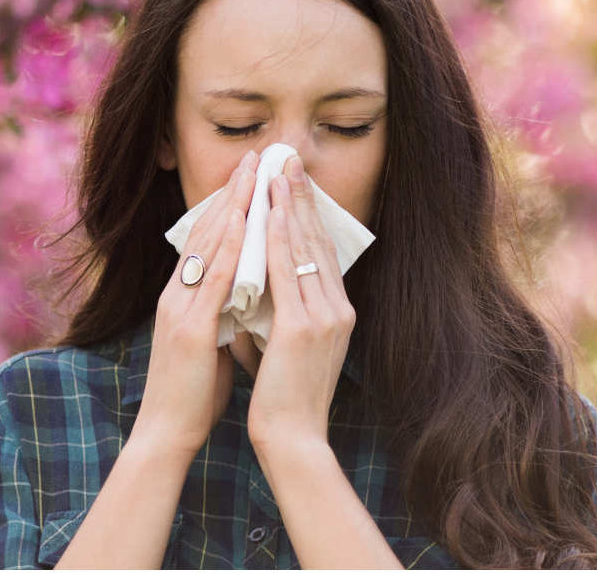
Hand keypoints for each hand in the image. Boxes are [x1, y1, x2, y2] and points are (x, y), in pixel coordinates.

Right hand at [133, 149, 259, 459]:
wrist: (168, 433)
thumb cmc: (194, 392)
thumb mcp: (212, 340)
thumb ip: (223, 312)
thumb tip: (247, 293)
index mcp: (183, 297)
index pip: (207, 240)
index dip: (229, 205)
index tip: (251, 175)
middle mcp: (176, 294)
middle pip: (205, 231)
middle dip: (232, 192)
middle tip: (255, 157)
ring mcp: (180, 308)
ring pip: (207, 246)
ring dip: (232, 207)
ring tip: (253, 174)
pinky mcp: (189, 329)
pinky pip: (213, 280)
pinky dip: (229, 248)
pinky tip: (244, 225)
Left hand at [246, 153, 355, 450]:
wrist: (293, 438)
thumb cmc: (285, 397)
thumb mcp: (288, 346)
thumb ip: (279, 314)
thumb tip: (257, 291)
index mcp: (337, 313)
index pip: (320, 251)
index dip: (306, 213)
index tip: (292, 181)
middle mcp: (338, 309)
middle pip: (317, 240)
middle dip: (300, 197)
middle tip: (287, 158)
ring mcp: (325, 317)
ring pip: (303, 248)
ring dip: (288, 206)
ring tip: (277, 171)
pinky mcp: (304, 328)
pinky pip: (287, 272)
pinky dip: (277, 238)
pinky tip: (268, 212)